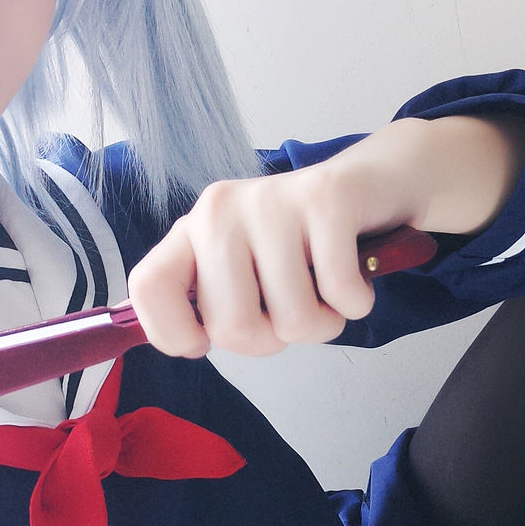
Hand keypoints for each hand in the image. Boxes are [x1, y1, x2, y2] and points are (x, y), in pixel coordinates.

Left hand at [128, 110, 524, 357]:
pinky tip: (354, 278)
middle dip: (271, 341)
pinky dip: (355, 303)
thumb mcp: (246, 267)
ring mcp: (271, 202)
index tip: (204, 344)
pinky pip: (339, 293)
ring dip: (322, 324)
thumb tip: (188, 343)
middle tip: (291, 309)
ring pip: (293, 321)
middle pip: (231, 327)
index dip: (172, 333)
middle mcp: (221, 211)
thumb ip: (213, 300)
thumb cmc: (305, 242)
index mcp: (194, 230)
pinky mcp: (326, 199)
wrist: (375, 182)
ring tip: (327, 291)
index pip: (149, 287)